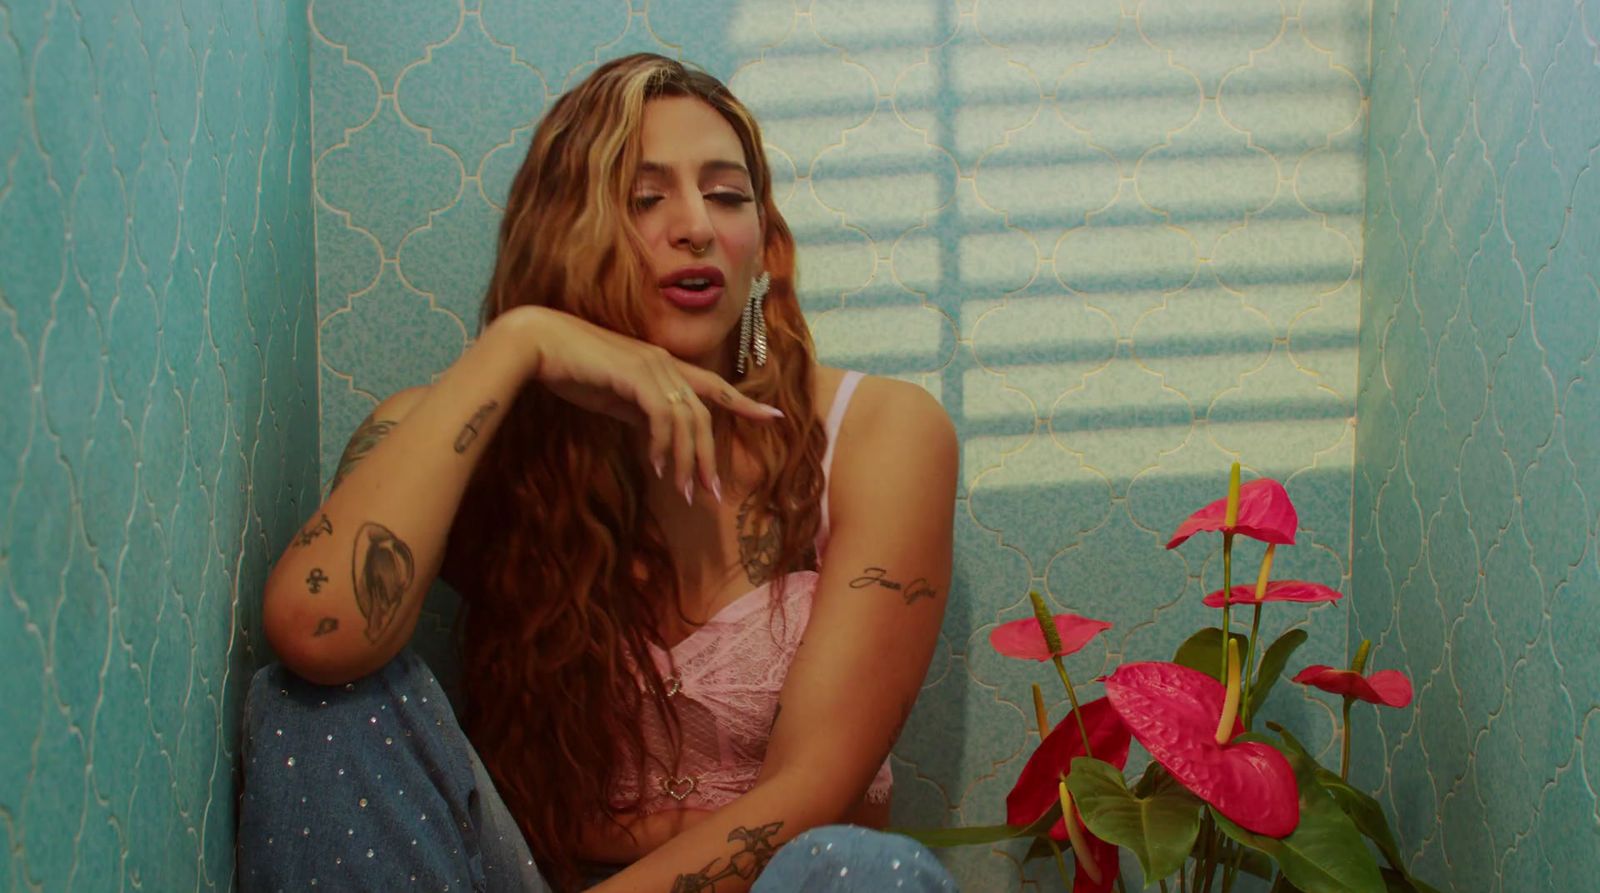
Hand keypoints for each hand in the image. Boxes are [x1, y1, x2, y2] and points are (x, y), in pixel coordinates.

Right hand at [511, 307, 783, 500]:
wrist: (540, 344)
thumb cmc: (572, 369)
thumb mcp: (614, 397)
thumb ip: (639, 413)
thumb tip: (658, 440)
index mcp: (664, 366)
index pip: (714, 387)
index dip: (744, 403)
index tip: (775, 418)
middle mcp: (666, 363)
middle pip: (703, 416)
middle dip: (709, 457)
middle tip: (712, 493)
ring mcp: (654, 367)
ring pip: (688, 421)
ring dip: (687, 461)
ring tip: (685, 492)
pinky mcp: (637, 375)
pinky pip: (663, 418)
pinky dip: (663, 445)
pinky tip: (654, 466)